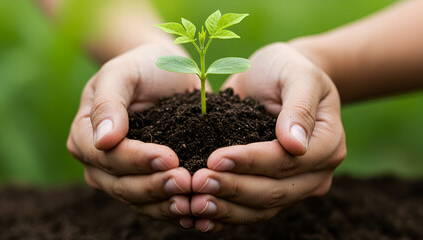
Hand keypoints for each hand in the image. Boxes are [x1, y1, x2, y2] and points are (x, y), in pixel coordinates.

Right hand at [67, 44, 199, 227]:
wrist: (166, 72)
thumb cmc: (141, 66)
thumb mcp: (121, 73)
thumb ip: (108, 103)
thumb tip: (102, 141)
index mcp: (85, 134)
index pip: (106, 156)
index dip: (136, 160)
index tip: (169, 156)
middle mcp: (98, 161)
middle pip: (120, 184)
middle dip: (153, 186)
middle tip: (185, 182)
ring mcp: (121, 175)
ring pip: (137, 200)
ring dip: (164, 203)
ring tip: (191, 201)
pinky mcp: (145, 180)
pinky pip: (154, 203)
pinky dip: (172, 209)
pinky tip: (193, 211)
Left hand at [190, 43, 346, 231]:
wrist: (277, 77)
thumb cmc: (288, 69)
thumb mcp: (298, 75)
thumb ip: (299, 107)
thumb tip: (295, 145)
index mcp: (327, 145)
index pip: (287, 161)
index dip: (251, 162)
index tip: (215, 158)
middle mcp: (315, 173)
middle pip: (273, 191)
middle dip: (233, 188)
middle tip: (197, 183)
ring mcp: (294, 186)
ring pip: (260, 209)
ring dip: (225, 209)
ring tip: (193, 205)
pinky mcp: (271, 190)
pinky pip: (250, 211)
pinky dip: (225, 217)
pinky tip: (199, 219)